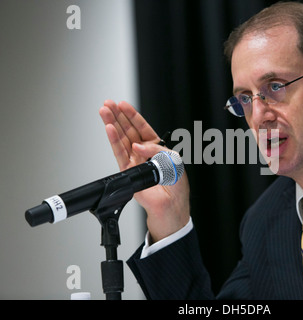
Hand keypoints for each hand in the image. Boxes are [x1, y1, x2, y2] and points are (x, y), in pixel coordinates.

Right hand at [99, 100, 189, 241]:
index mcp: (157, 149)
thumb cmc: (176, 187)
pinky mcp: (128, 172)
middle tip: (108, 104)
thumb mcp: (174, 161)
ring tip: (103, 112)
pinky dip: (114, 141)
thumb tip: (138, 146)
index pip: (143, 128)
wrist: (171, 207)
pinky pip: (119, 154)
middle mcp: (144, 154)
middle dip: (118, 117)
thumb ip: (157, 150)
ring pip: (121, 140)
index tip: (123, 105)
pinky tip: (109, 129)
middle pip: (128, 131)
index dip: (133, 116)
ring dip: (112, 125)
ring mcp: (135, 162)